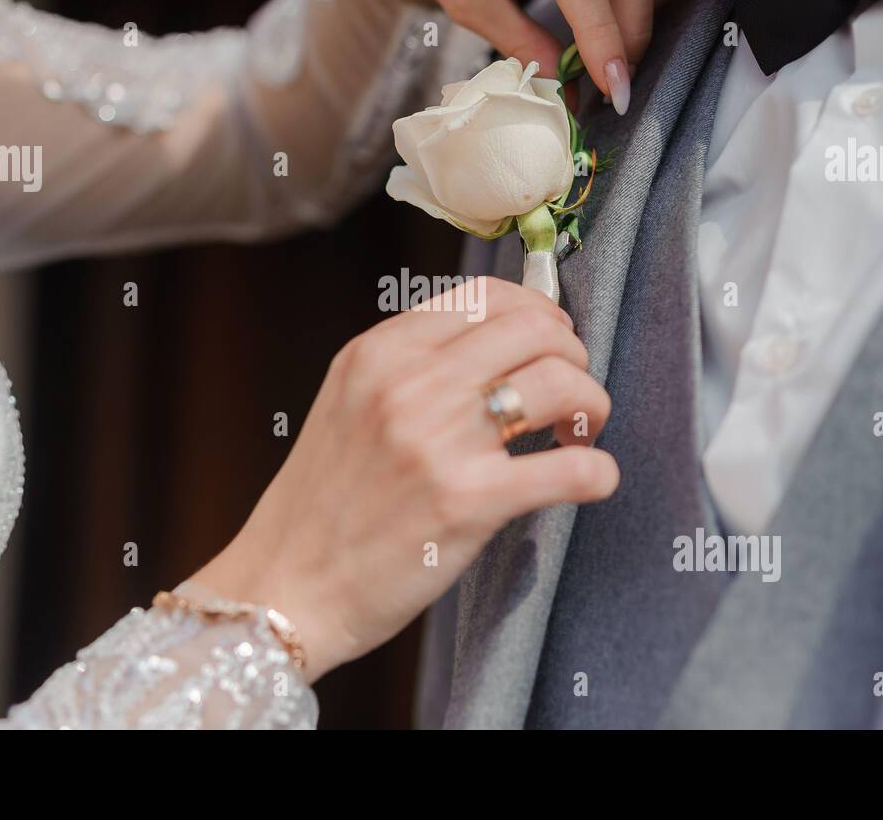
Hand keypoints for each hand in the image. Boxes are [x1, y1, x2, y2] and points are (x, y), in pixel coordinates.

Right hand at [190, 278, 617, 680]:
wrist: (284, 588)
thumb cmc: (324, 503)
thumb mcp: (348, 403)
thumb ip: (411, 365)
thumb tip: (500, 341)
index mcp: (380, 352)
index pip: (486, 295)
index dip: (539, 312)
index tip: (552, 341)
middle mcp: (410, 384)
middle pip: (537, 328)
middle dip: (574, 355)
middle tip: (571, 394)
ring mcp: (440, 441)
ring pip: (562, 382)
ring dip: (592, 406)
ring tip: (576, 436)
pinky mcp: (469, 502)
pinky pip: (573, 470)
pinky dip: (599, 473)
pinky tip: (590, 481)